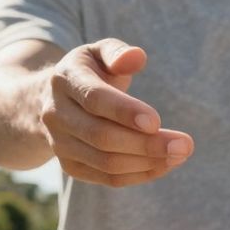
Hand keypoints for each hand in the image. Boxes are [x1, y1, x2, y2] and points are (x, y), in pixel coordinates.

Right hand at [41, 39, 193, 186]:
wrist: (45, 102)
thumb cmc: (87, 73)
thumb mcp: (97, 53)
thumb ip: (117, 52)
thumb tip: (137, 57)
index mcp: (64, 80)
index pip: (95, 99)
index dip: (125, 112)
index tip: (157, 121)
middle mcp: (56, 115)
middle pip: (101, 136)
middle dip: (146, 144)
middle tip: (185, 145)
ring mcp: (60, 144)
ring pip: (106, 162)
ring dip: (147, 162)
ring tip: (180, 154)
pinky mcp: (70, 166)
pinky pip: (107, 178)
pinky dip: (139, 174)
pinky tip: (164, 164)